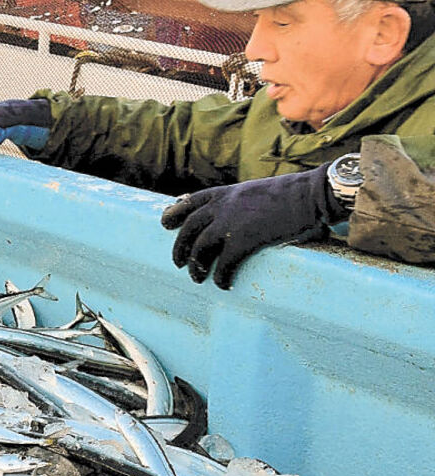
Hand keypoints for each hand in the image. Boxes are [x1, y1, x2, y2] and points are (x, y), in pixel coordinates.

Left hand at [161, 166, 346, 289]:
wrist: (310, 194)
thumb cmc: (291, 193)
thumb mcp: (255, 191)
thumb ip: (240, 204)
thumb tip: (237, 218)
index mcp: (225, 193)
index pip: (190, 201)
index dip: (174, 213)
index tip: (164, 222)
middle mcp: (222, 207)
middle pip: (189, 229)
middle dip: (180, 248)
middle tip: (178, 263)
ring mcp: (230, 223)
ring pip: (200, 249)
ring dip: (196, 266)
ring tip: (197, 278)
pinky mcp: (244, 240)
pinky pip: (224, 264)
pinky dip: (220, 276)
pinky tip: (223, 284)